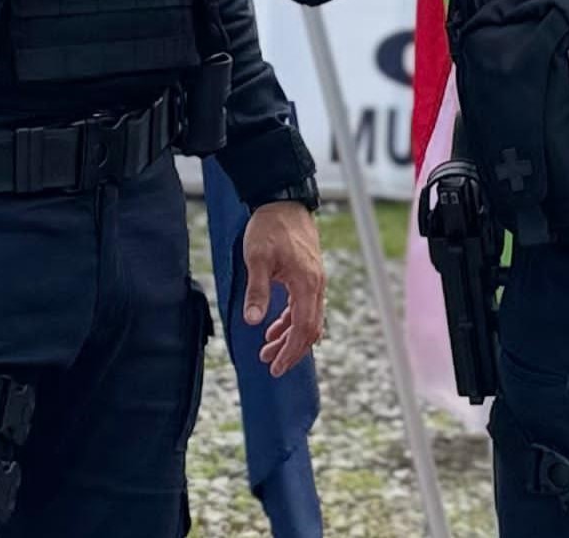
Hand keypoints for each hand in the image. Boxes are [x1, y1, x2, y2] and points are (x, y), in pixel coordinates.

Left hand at [241, 200, 325, 377]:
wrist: (283, 201)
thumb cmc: (269, 227)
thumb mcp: (256, 259)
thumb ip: (257, 291)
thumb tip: (252, 321)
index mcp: (306, 282)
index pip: (303, 328)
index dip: (291, 351)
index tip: (276, 367)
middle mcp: (316, 283)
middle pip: (310, 328)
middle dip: (291, 349)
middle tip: (271, 365)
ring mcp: (314, 279)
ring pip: (308, 318)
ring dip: (289, 336)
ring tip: (267, 348)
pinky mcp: (308, 274)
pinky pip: (305, 305)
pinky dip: (292, 320)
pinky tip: (275, 327)